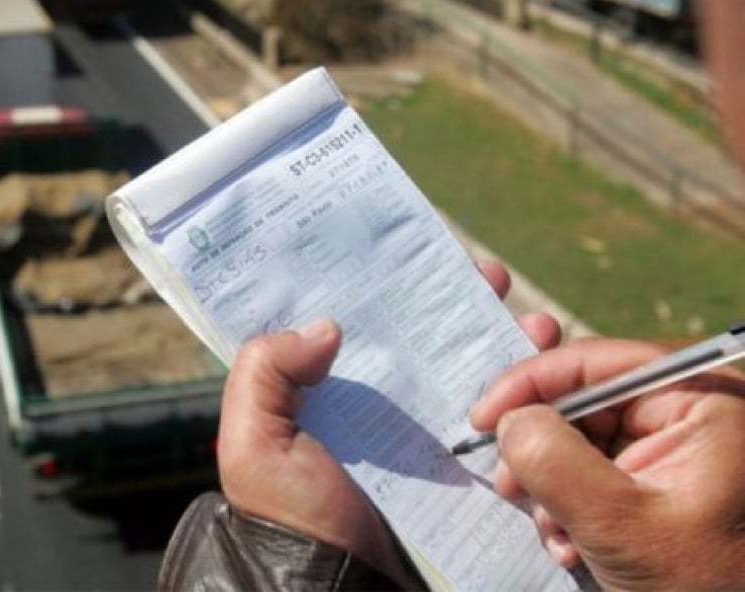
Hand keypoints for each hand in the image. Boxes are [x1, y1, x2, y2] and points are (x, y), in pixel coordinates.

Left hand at [218, 261, 561, 583]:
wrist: (340, 591)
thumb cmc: (292, 518)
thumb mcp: (255, 443)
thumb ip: (265, 373)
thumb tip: (327, 326)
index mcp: (326, 391)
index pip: (357, 321)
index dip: (386, 281)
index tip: (418, 246)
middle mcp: (378, 405)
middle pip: (422, 334)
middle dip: (461, 296)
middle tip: (490, 274)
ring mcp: (424, 434)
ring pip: (468, 367)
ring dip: (504, 335)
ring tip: (533, 322)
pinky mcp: (461, 466)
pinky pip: (498, 418)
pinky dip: (527, 389)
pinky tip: (547, 367)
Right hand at [470, 338, 744, 590]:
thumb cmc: (702, 584)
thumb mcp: (620, 524)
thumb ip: (557, 462)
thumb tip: (509, 420)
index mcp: (702, 399)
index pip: (597, 363)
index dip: (530, 382)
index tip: (483, 417)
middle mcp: (689, 411)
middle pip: (583, 401)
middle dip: (540, 447)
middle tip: (511, 484)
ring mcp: (675, 447)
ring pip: (580, 439)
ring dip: (551, 486)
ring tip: (556, 531)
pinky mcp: (658, 479)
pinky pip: (594, 470)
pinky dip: (569, 504)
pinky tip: (572, 542)